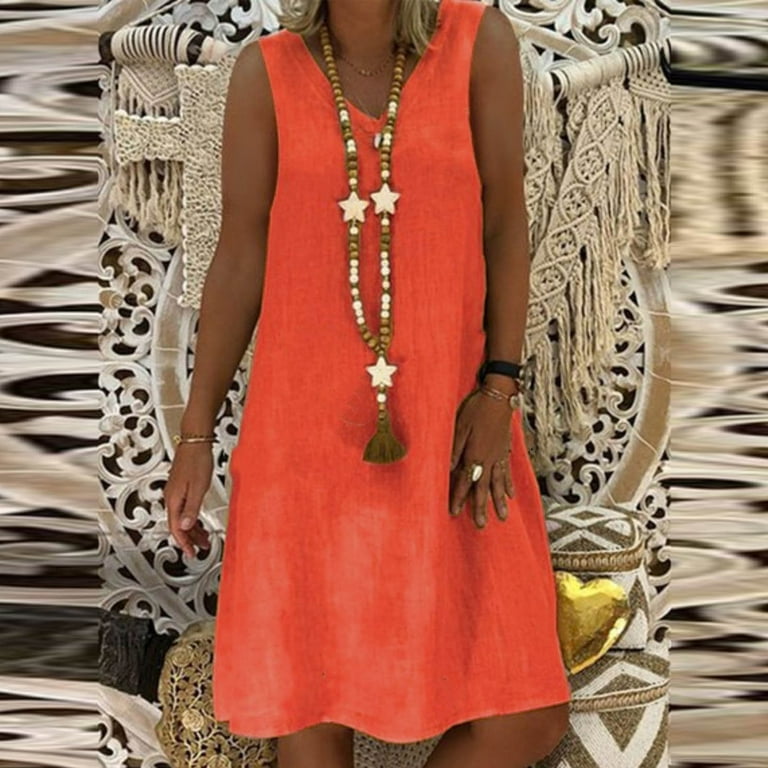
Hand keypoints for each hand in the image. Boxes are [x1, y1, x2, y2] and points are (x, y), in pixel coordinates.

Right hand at [163, 443, 212, 556]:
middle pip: (178, 524)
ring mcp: (176, 492)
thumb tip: (185, 527)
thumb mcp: (198, 488)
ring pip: (182, 517)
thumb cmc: (197, 461)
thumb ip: (191, 509)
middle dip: (190, 538)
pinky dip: (192, 517)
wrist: (195, 442)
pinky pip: (185, 508)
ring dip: (192, 528)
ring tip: (204, 536)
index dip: (184, 543)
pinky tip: (199, 520)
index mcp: (174, 499)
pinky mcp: (181, 487)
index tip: (191, 552)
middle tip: (201, 547)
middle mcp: (172, 497)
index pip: (175, 528)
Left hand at [449, 389, 515, 528]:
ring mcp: (499, 456)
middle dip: (481, 507)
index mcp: (475, 454)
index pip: (464, 481)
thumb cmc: (476, 409)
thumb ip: (454, 449)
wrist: (499, 397)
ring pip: (498, 483)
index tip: (454, 513)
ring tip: (502, 517)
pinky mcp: (506, 451)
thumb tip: (448, 469)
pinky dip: (508, 485)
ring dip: (498, 501)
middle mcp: (488, 459)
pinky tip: (510, 495)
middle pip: (483, 487)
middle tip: (481, 525)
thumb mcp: (460, 426)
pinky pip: (507, 472)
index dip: (459, 497)